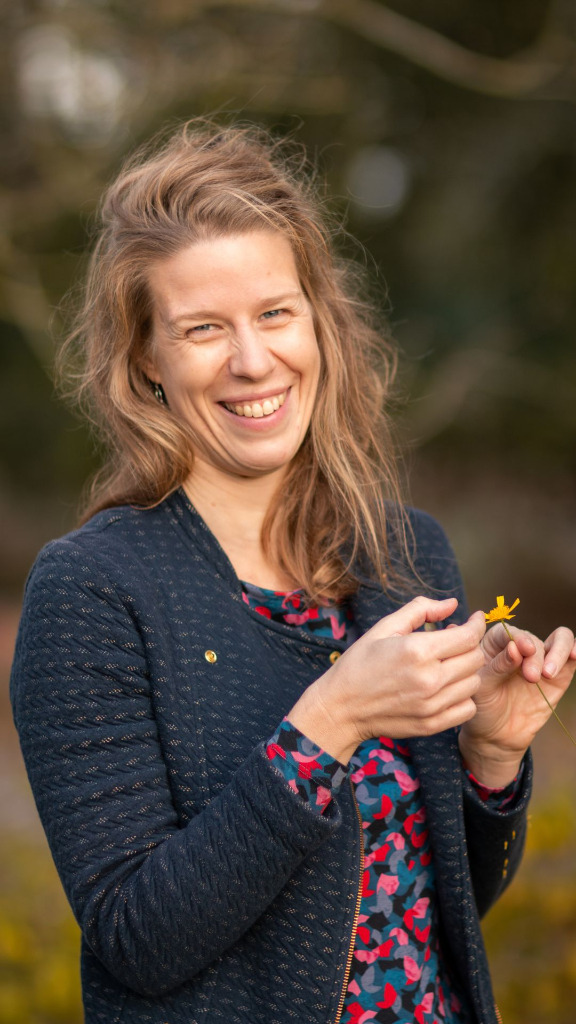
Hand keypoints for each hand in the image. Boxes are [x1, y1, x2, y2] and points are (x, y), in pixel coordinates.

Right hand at [288, 596, 485, 763]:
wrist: (341, 707)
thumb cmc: (360, 664)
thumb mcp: (385, 627)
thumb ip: (420, 610)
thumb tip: (451, 604)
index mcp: (417, 650)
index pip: (468, 636)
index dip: (476, 624)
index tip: (474, 620)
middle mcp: (429, 679)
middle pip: (475, 659)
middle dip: (470, 645)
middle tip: (455, 641)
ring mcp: (431, 705)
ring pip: (474, 683)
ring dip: (466, 670)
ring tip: (448, 664)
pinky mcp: (431, 725)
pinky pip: (467, 708)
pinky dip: (463, 696)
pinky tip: (447, 688)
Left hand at [459, 622, 575, 786]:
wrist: (497, 735)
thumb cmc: (482, 706)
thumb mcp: (482, 687)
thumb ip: (498, 666)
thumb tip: (516, 648)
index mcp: (494, 644)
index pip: (508, 631)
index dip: (518, 637)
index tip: (524, 649)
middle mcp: (520, 647)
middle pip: (534, 640)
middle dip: (535, 657)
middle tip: (530, 677)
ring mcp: (541, 660)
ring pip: (560, 639)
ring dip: (557, 652)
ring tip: (548, 674)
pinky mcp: (559, 675)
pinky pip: (571, 657)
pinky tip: (575, 656)